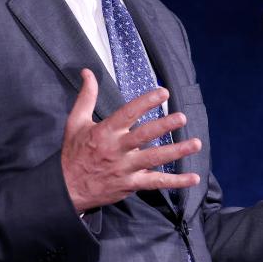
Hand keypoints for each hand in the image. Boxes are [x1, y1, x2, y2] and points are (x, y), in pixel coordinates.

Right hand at [62, 69, 201, 212]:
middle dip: (164, 126)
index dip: (146, 102)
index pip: (128, 114)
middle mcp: (117, 150)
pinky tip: (194, 178)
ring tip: (196, 143)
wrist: (66, 189)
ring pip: (154, 159)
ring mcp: (125, 168)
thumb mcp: (75, 123)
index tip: (163, 92)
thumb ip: (86, 97)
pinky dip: (176, 182)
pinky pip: (156, 183)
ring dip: (176, 152)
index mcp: (105, 132)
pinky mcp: (131, 185)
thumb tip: (87, 72)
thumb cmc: (73, 153)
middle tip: (182, 117)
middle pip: (143, 136)